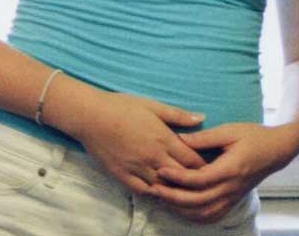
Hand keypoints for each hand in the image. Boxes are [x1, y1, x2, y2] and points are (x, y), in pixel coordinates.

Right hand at [67, 88, 207, 199]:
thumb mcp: (152, 106)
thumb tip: (202, 117)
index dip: (204, 165)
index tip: (209, 165)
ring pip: (165, 187)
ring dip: (174, 189)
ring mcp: (138, 169)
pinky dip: (154, 193)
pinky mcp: (123, 175)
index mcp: (164, 139)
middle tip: (199, 179)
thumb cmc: (121, 106)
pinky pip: (144, 191)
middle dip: (193, 179)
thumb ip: (178, 115)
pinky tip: (158, 191)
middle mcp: (154, 157)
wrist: (90, 116)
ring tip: (181, 188)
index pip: (193, 160)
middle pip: (182, 177)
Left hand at [151, 122, 289, 223]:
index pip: (199, 180)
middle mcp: (232, 187)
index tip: (160, 170)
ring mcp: (233, 196)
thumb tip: (179, 139)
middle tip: (154, 188)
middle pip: (199, 201)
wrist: (277, 150)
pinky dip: (196, 216)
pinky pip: (214, 215)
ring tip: (163, 199)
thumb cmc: (253, 136)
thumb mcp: (229, 131)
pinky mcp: (234, 200)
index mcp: (230, 169)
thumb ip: (204, 137)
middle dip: (174, 197)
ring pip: (205, 213)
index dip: (178, 178)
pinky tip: (182, 209)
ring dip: (182, 209)